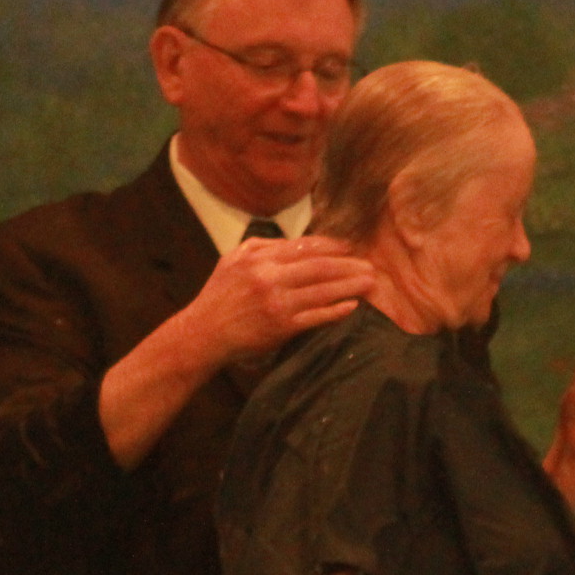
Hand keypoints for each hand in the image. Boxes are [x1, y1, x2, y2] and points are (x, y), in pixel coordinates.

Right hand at [178, 235, 374, 365]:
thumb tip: (295, 241)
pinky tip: (352, 306)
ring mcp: (277, 302)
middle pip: (319, 267)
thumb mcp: (233, 260)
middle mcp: (270, 277)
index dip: (332, 246)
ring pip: (322, 290)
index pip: (304, 247)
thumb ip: (263, 247)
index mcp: (259, 257)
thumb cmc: (219, 296)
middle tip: (371, 265)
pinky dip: (335, 311)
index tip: (351, 247)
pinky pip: (315, 317)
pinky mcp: (281, 326)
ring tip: (370, 282)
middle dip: (348, 265)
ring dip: (350, 286)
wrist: (203, 333)